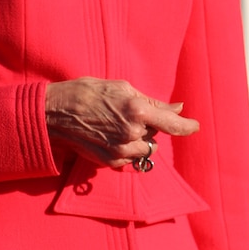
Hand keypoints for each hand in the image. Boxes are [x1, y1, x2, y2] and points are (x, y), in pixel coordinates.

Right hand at [44, 77, 198, 168]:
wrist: (54, 112)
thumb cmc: (86, 92)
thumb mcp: (121, 88)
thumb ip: (152, 102)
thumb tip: (177, 108)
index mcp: (137, 110)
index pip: (173, 124)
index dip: (187, 126)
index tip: (194, 126)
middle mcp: (132, 133)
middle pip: (155, 134)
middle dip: (148, 125)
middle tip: (125, 113)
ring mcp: (121, 150)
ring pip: (144, 148)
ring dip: (138, 139)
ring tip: (115, 126)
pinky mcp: (110, 161)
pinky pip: (129, 157)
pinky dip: (125, 148)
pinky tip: (107, 136)